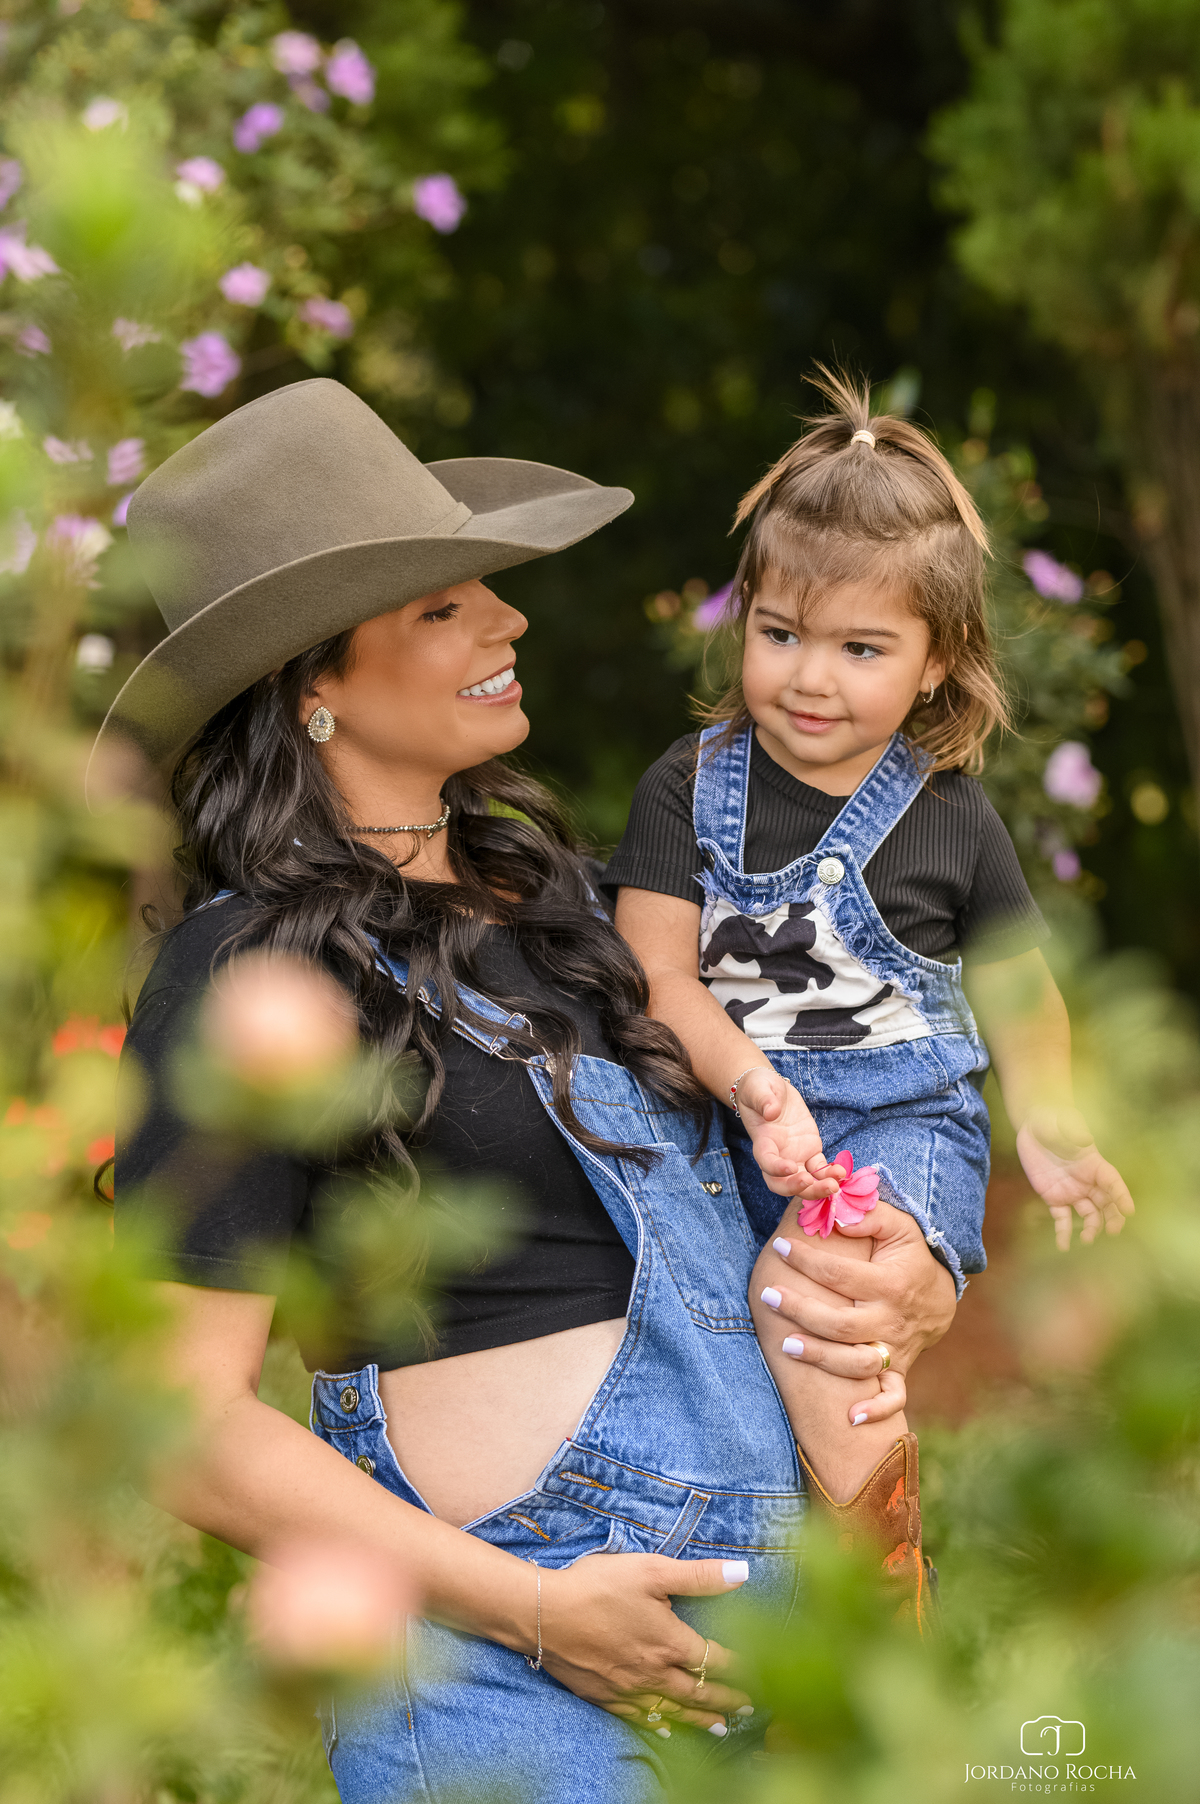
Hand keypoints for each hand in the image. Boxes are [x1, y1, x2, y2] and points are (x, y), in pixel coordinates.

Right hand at [537, 1552, 751, 1734]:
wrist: (544, 1614)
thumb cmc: (598, 1586)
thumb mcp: (651, 1570)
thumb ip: (698, 1576)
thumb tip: (744, 1574)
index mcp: (669, 1641)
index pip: (715, 1660)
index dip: (740, 1668)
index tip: (758, 1674)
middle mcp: (654, 1672)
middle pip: (698, 1692)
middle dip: (727, 1700)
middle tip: (749, 1708)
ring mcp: (628, 1688)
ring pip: (673, 1710)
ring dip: (700, 1719)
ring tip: (721, 1728)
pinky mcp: (604, 1695)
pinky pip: (639, 1717)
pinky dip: (659, 1724)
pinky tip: (666, 1728)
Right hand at [734, 1067, 841, 1200]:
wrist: (769, 1090)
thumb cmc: (759, 1088)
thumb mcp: (759, 1088)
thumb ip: (764, 1100)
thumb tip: (772, 1112)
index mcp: (763, 1142)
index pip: (766, 1161)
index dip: (776, 1169)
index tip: (791, 1168)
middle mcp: (777, 1155)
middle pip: (783, 1183)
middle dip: (798, 1188)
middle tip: (815, 1184)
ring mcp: (794, 1156)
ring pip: (804, 1182)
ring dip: (818, 1188)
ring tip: (836, 1185)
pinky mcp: (810, 1151)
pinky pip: (820, 1169)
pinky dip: (829, 1175)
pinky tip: (841, 1173)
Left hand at [763, 1200, 957, 1420]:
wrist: (940, 1296)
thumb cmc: (908, 1256)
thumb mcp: (899, 1227)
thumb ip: (870, 1215)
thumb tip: (837, 1214)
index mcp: (890, 1284)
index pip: (841, 1274)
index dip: (807, 1260)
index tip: (779, 1247)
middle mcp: (891, 1320)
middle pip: (842, 1324)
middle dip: (802, 1312)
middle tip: (769, 1295)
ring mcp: (895, 1349)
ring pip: (858, 1364)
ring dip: (822, 1358)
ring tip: (786, 1345)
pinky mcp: (900, 1370)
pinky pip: (894, 1397)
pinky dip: (876, 1411)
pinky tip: (850, 1418)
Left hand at [1016, 1107, 1133, 1250]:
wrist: (1034, 1127)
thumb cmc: (1053, 1120)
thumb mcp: (1062, 1121)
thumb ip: (1073, 1131)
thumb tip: (1084, 1141)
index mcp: (1094, 1163)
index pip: (1113, 1182)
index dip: (1122, 1196)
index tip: (1129, 1211)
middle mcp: (1087, 1181)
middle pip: (1106, 1203)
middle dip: (1113, 1218)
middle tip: (1114, 1231)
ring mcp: (1071, 1191)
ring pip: (1088, 1215)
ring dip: (1091, 1229)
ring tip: (1087, 1241)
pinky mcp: (1053, 1198)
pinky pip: (1061, 1218)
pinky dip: (1063, 1233)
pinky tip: (1063, 1246)